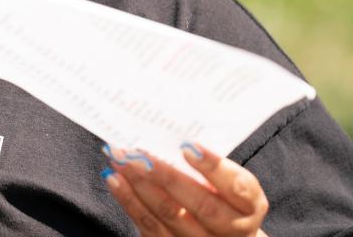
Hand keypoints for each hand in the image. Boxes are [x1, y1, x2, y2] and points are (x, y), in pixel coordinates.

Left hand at [102, 142, 268, 236]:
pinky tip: (115, 180)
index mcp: (249, 207)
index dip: (213, 167)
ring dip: (138, 186)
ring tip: (119, 161)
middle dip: (165, 176)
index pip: (236, 187)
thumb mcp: (230, 183)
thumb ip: (211, 165)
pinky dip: (129, 202)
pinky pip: (149, 227)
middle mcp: (232, 230)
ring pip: (168, 216)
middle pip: (200, 205)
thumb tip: (172, 137)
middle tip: (137, 154)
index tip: (186, 146)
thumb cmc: (225, 199)